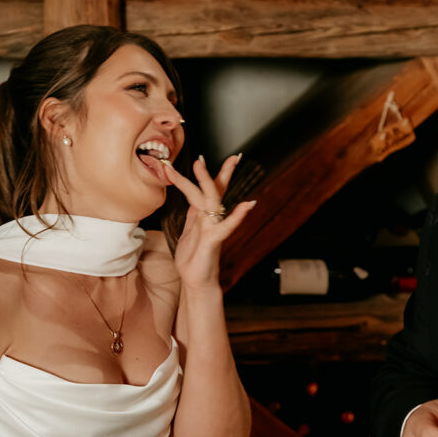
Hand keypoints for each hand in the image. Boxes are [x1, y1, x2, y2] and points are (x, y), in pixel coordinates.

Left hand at [163, 154, 255, 291]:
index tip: (200, 157)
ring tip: (200, 164)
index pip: (204, 191)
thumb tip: (193, 201)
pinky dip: (237, 216)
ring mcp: (214, 228)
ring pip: (211, 201)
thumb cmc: (193, 259)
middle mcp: (211, 218)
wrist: (197, 281)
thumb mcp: (190, 232)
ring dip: (206, 181)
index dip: (202, 175)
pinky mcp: (214, 240)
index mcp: (203, 216)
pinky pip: (226, 226)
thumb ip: (194, 216)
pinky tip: (248, 205)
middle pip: (210, 190)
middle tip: (202, 155)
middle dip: (206, 172)